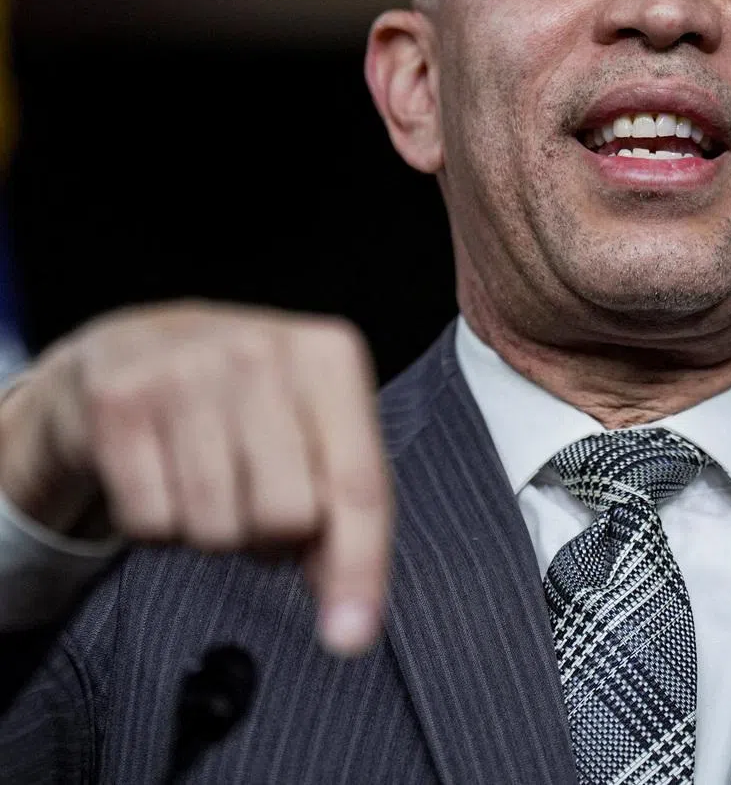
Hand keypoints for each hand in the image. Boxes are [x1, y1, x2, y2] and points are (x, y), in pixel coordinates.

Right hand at [0, 300, 390, 655]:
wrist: (137, 345)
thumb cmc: (246, 401)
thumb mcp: (312, 429)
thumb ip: (342, 513)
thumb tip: (348, 614)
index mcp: (329, 355)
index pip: (358, 483)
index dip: (359, 568)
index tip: (352, 637)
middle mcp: (262, 351)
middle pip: (286, 516)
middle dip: (271, 534)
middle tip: (255, 496)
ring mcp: (186, 369)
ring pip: (216, 526)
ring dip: (212, 529)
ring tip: (209, 478)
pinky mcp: (118, 402)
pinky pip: (150, 522)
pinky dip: (158, 523)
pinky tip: (162, 473)